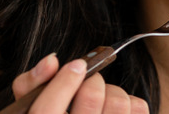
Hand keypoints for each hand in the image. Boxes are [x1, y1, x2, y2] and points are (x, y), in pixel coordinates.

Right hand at [11, 53, 149, 113]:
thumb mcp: (29, 105)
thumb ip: (31, 83)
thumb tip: (51, 60)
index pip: (46, 109)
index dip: (64, 81)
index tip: (76, 65)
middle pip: (90, 97)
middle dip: (92, 80)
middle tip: (89, 82)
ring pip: (118, 102)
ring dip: (112, 91)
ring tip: (103, 98)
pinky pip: (138, 108)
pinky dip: (131, 102)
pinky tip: (115, 108)